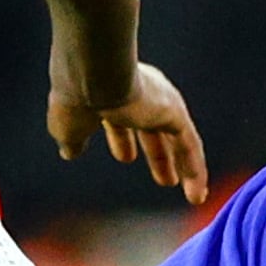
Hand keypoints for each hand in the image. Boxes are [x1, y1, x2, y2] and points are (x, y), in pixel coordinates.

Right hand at [51, 58, 209, 205]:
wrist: (92, 71)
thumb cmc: (74, 96)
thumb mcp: (68, 125)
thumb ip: (72, 139)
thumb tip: (68, 152)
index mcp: (109, 92)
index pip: (119, 119)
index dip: (122, 139)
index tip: (125, 157)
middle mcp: (138, 93)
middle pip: (152, 129)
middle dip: (157, 155)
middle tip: (164, 178)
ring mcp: (158, 101)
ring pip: (176, 139)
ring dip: (182, 166)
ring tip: (191, 193)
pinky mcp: (173, 110)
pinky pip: (189, 145)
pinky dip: (195, 170)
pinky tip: (197, 195)